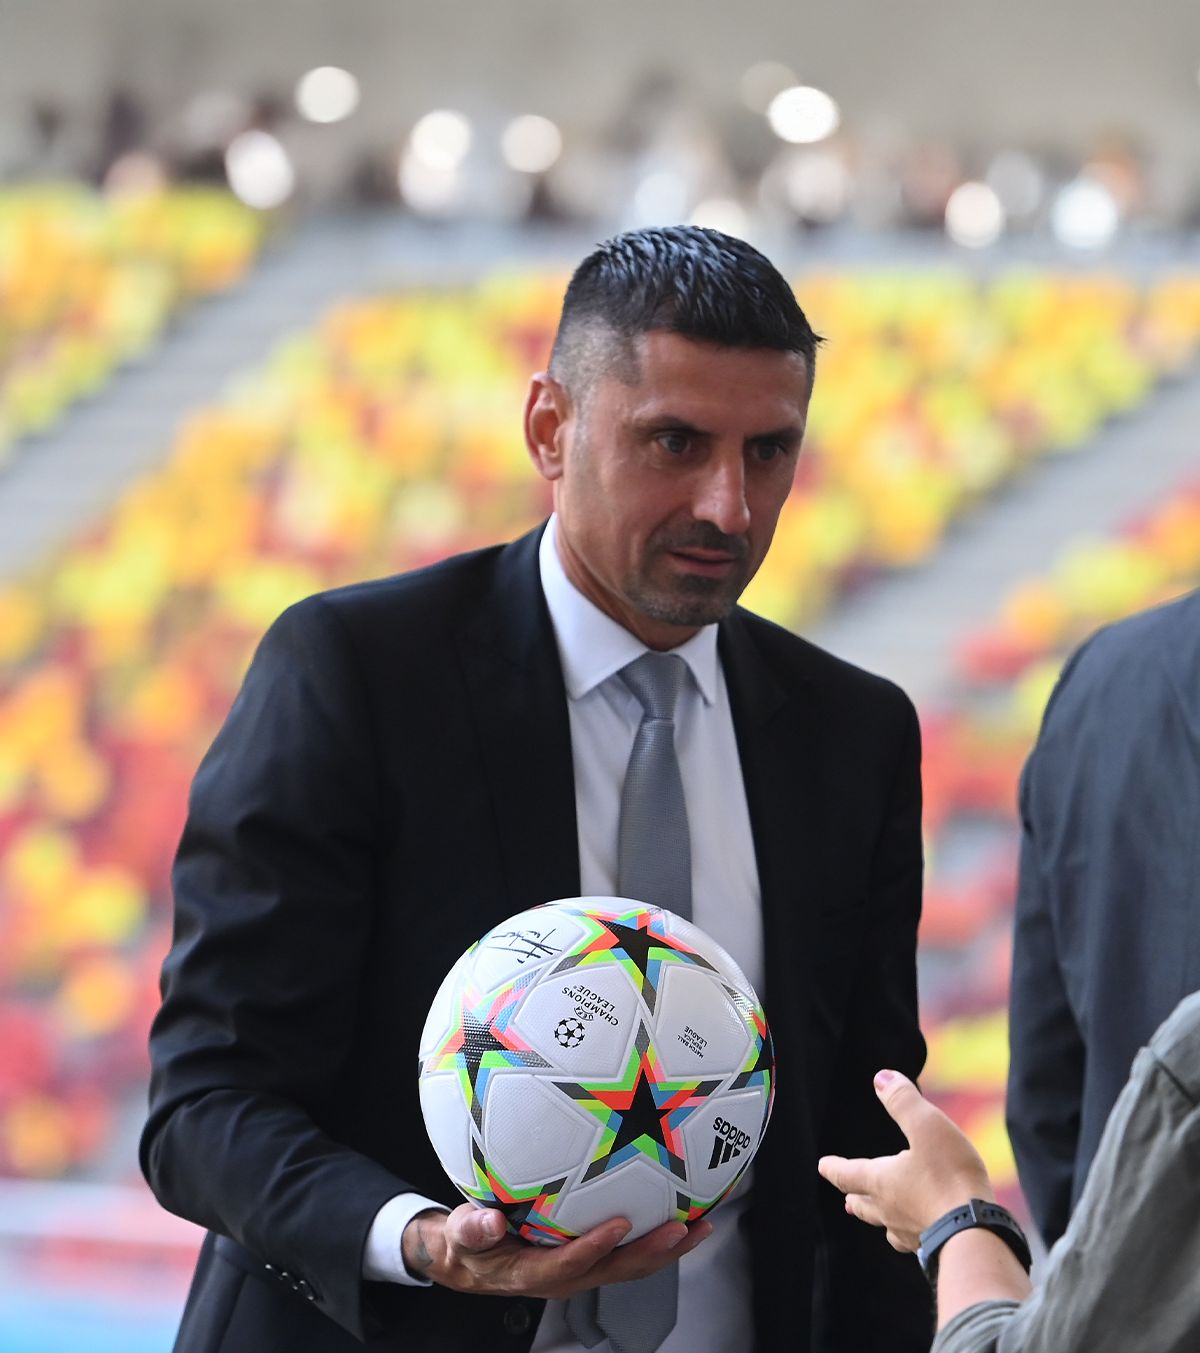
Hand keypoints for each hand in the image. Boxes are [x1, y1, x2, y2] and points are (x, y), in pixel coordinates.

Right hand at [403, 1204, 712, 1298]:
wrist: (478, 1262)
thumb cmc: (472, 1246)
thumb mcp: (463, 1236)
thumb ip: (473, 1230)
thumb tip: (488, 1221)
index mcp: (535, 1273)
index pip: (568, 1264)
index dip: (593, 1248)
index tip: (619, 1224)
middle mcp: (567, 1275)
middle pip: (615, 1270)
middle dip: (652, 1252)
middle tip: (683, 1228)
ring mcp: (584, 1269)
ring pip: (631, 1264)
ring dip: (667, 1248)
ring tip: (702, 1225)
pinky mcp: (594, 1258)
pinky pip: (630, 1253)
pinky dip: (658, 1237)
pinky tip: (682, 1216)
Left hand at [817, 1069, 992, 1252]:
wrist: (976, 1233)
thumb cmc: (949, 1175)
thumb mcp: (927, 1126)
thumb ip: (903, 1101)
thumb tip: (881, 1078)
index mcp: (881, 1181)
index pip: (848, 1173)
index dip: (835, 1167)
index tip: (823, 1166)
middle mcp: (890, 1210)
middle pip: (865, 1205)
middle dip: (856, 1198)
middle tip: (848, 1200)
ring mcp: (912, 1233)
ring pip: (889, 1227)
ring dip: (880, 1220)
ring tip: (881, 1222)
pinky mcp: (935, 1249)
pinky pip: (916, 1243)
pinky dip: (911, 1235)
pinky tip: (920, 1237)